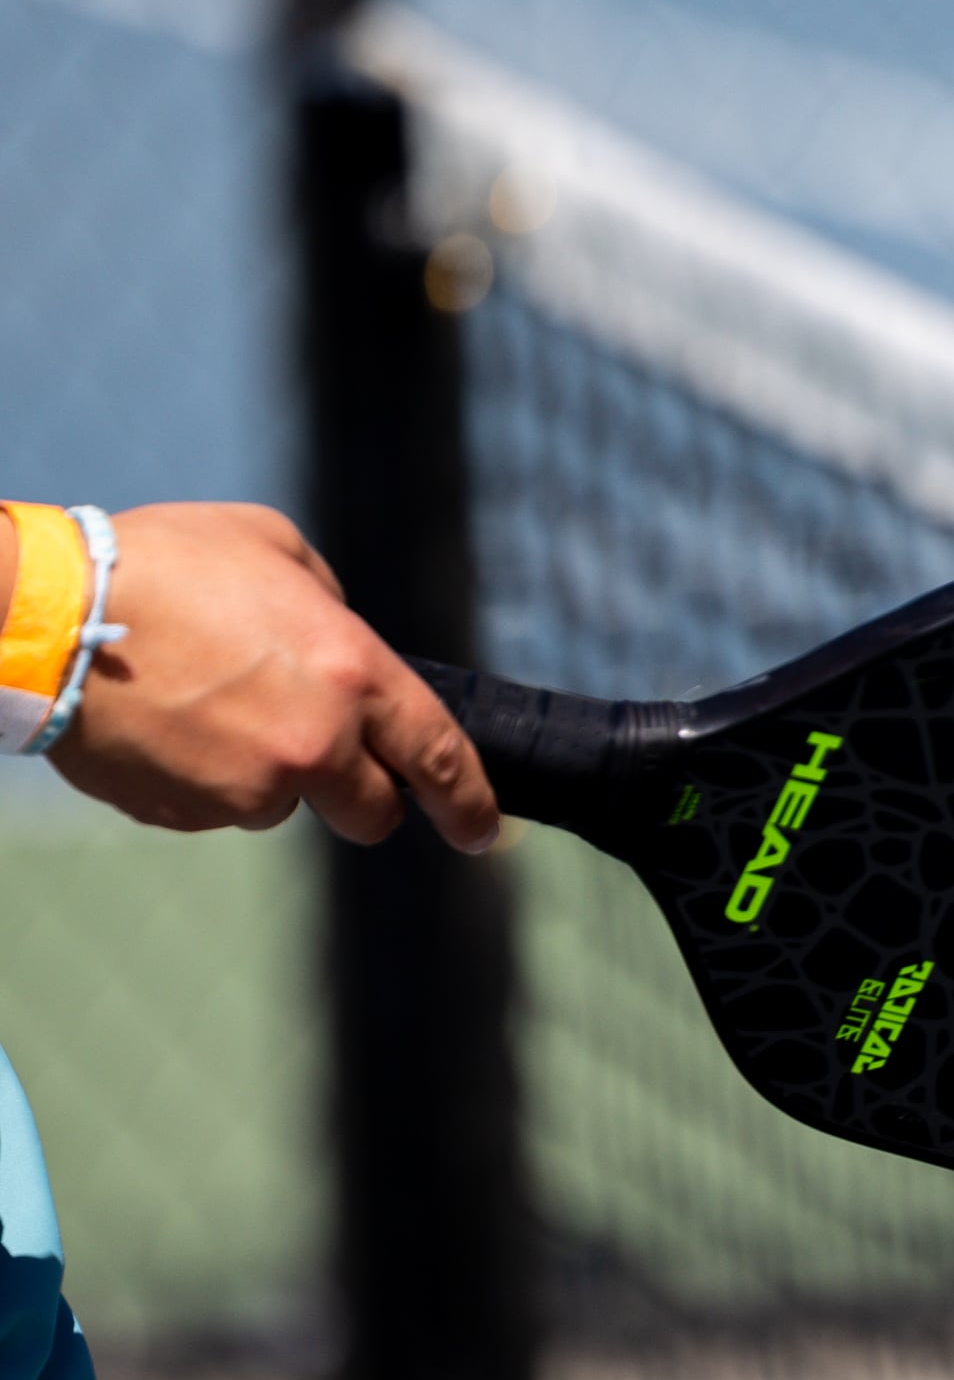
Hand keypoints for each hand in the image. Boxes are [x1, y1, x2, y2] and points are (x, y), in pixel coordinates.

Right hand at [40, 503, 497, 849]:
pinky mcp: (187, 815)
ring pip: (281, 805)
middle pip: (372, 814)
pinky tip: (163, 725)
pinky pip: (214, 809)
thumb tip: (342, 637)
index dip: (470, 803)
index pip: (440, 757)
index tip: (482, 832)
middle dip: (360, 798)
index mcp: (351, 673)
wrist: (45, 615)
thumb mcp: (272, 547)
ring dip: (262, 772)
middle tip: (320, 759)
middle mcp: (313, 744)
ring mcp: (248, 789)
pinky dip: (201, 779)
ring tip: (201, 703)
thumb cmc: (160, 563)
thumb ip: (328, 602)